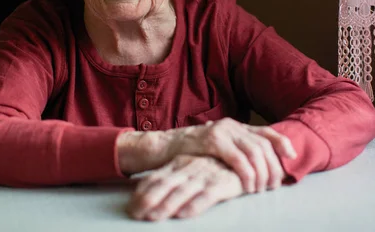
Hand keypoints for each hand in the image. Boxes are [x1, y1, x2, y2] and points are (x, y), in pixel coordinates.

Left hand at [127, 155, 243, 220]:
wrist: (243, 157)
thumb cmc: (212, 166)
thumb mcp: (187, 168)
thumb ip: (169, 176)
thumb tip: (142, 189)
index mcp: (179, 164)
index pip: (156, 177)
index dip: (142, 193)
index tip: (131, 207)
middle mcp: (189, 168)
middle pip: (165, 185)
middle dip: (149, 201)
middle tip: (137, 214)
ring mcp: (205, 175)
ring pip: (182, 192)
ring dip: (166, 205)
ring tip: (154, 218)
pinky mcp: (222, 183)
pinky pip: (207, 196)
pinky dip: (194, 205)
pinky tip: (184, 214)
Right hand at [166, 119, 296, 192]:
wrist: (164, 147)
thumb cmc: (190, 152)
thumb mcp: (216, 149)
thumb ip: (235, 151)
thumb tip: (258, 166)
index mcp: (235, 126)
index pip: (265, 132)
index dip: (281, 142)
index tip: (291, 156)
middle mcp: (231, 126)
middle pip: (263, 145)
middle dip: (272, 167)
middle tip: (272, 186)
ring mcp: (222, 131)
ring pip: (254, 152)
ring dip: (261, 174)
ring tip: (259, 189)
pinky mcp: (212, 140)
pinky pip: (238, 158)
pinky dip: (246, 173)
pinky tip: (247, 185)